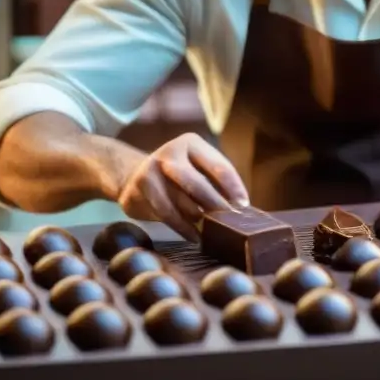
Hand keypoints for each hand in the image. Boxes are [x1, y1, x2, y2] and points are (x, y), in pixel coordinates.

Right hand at [116, 133, 248, 241]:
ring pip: (181, 201)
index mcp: (191, 143)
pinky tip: (195, 237)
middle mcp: (170, 152)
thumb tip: (242, 208)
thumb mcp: (197, 169)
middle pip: (197, 183)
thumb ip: (216, 183)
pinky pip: (166, 213)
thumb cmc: (178, 176)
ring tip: (213, 231)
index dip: (234, 188)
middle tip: (230, 222)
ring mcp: (151, 169)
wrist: (135, 176)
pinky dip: (183, 228)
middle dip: (216, 205)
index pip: (218, 166)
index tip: (244, 206)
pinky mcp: (140, 187)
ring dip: (199, 218)